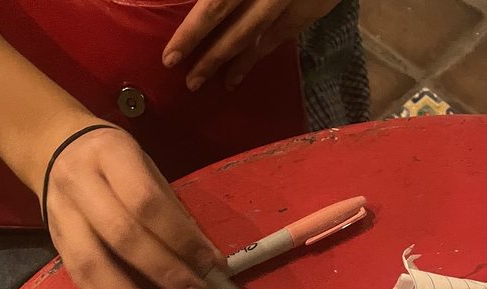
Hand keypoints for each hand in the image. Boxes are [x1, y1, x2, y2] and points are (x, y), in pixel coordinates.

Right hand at [35, 123, 223, 288]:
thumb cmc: (113, 161)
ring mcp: (62, 216)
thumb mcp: (145, 168)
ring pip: (93, 265)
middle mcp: (80, 184)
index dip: (180, 237)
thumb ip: (173, 211)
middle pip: (122, 236)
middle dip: (164, 273)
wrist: (54, 148)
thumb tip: (209, 261)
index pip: (147, 202)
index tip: (209, 266)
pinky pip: (79, 281)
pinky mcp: (55, 243)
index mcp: (110, 156)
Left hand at [163, 0, 339, 90]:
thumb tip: (201, 2)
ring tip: (217, 83)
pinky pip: (285, 33)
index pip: (216, 5)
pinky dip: (263, 51)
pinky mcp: (315, 6)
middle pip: (238, 29)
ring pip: (262, 37)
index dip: (192, 32)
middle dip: (212, 58)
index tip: (171, 57)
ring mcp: (296, 0)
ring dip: (238, 63)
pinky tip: (248, 64)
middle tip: (190, 83)